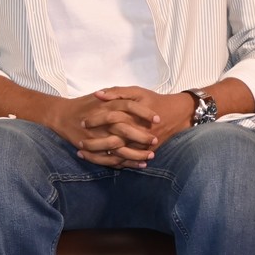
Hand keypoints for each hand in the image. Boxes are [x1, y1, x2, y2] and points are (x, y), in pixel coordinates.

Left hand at [77, 87, 193, 166]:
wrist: (176, 114)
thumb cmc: (153, 100)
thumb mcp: (137, 91)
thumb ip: (117, 92)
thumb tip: (98, 95)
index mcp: (132, 115)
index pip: (108, 119)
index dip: (94, 120)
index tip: (83, 121)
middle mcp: (135, 132)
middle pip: (110, 140)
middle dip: (93, 143)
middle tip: (79, 142)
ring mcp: (140, 145)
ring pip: (117, 154)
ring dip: (99, 156)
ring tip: (83, 154)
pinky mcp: (144, 152)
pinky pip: (127, 160)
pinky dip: (112, 162)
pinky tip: (100, 161)